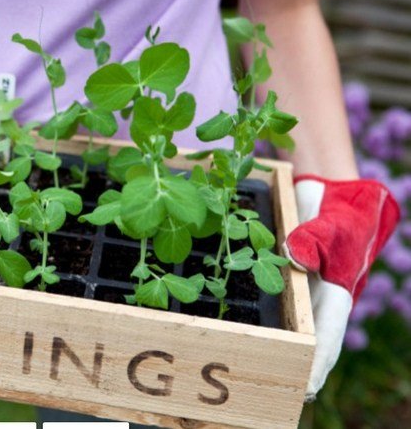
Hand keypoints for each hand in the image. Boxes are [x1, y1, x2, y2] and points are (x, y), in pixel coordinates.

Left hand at [283, 174, 398, 400]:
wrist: (336, 197)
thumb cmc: (341, 213)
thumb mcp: (331, 223)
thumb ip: (313, 238)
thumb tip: (294, 259)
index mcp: (337, 292)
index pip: (327, 336)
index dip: (317, 363)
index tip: (306, 388)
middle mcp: (321, 300)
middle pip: (310, 342)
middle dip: (297, 369)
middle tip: (277, 394)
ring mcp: (306, 293)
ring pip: (294, 328)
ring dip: (281, 350)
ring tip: (264, 377)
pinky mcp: (289, 282)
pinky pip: (278, 307)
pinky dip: (268, 322)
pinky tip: (250, 335)